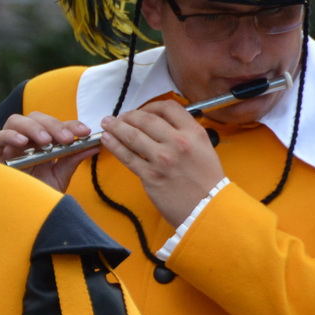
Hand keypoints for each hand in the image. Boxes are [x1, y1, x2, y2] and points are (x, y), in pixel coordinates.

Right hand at [0, 113, 97, 191]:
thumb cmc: (37, 196)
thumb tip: (96, 145)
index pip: (54, 125)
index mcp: (40, 143)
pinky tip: (22, 142)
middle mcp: (24, 141)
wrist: (19, 218)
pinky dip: (8, 135)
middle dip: (53, 125)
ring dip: (33, 127)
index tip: (85, 132)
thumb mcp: (59, 177)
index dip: (70, 124)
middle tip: (66, 138)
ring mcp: (7, 146)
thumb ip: (73, 159)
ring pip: (16, 121)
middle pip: (35, 118)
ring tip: (45, 141)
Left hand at [99, 99, 225, 225]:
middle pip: (145, 119)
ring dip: (116, 127)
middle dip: (128, 115)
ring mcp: (162, 159)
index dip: (151, 105)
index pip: (168, 107)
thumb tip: (160, 125)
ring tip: (107, 123)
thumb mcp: (204, 149)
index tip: (142, 110)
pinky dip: (114, 145)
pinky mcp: (150, 176)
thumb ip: (185, 134)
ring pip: (132, 136)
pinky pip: (127, 156)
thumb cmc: (207, 181)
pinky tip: (107, 140)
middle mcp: (178, 142)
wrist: (208, 209)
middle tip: (119, 117)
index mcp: (193, 133)